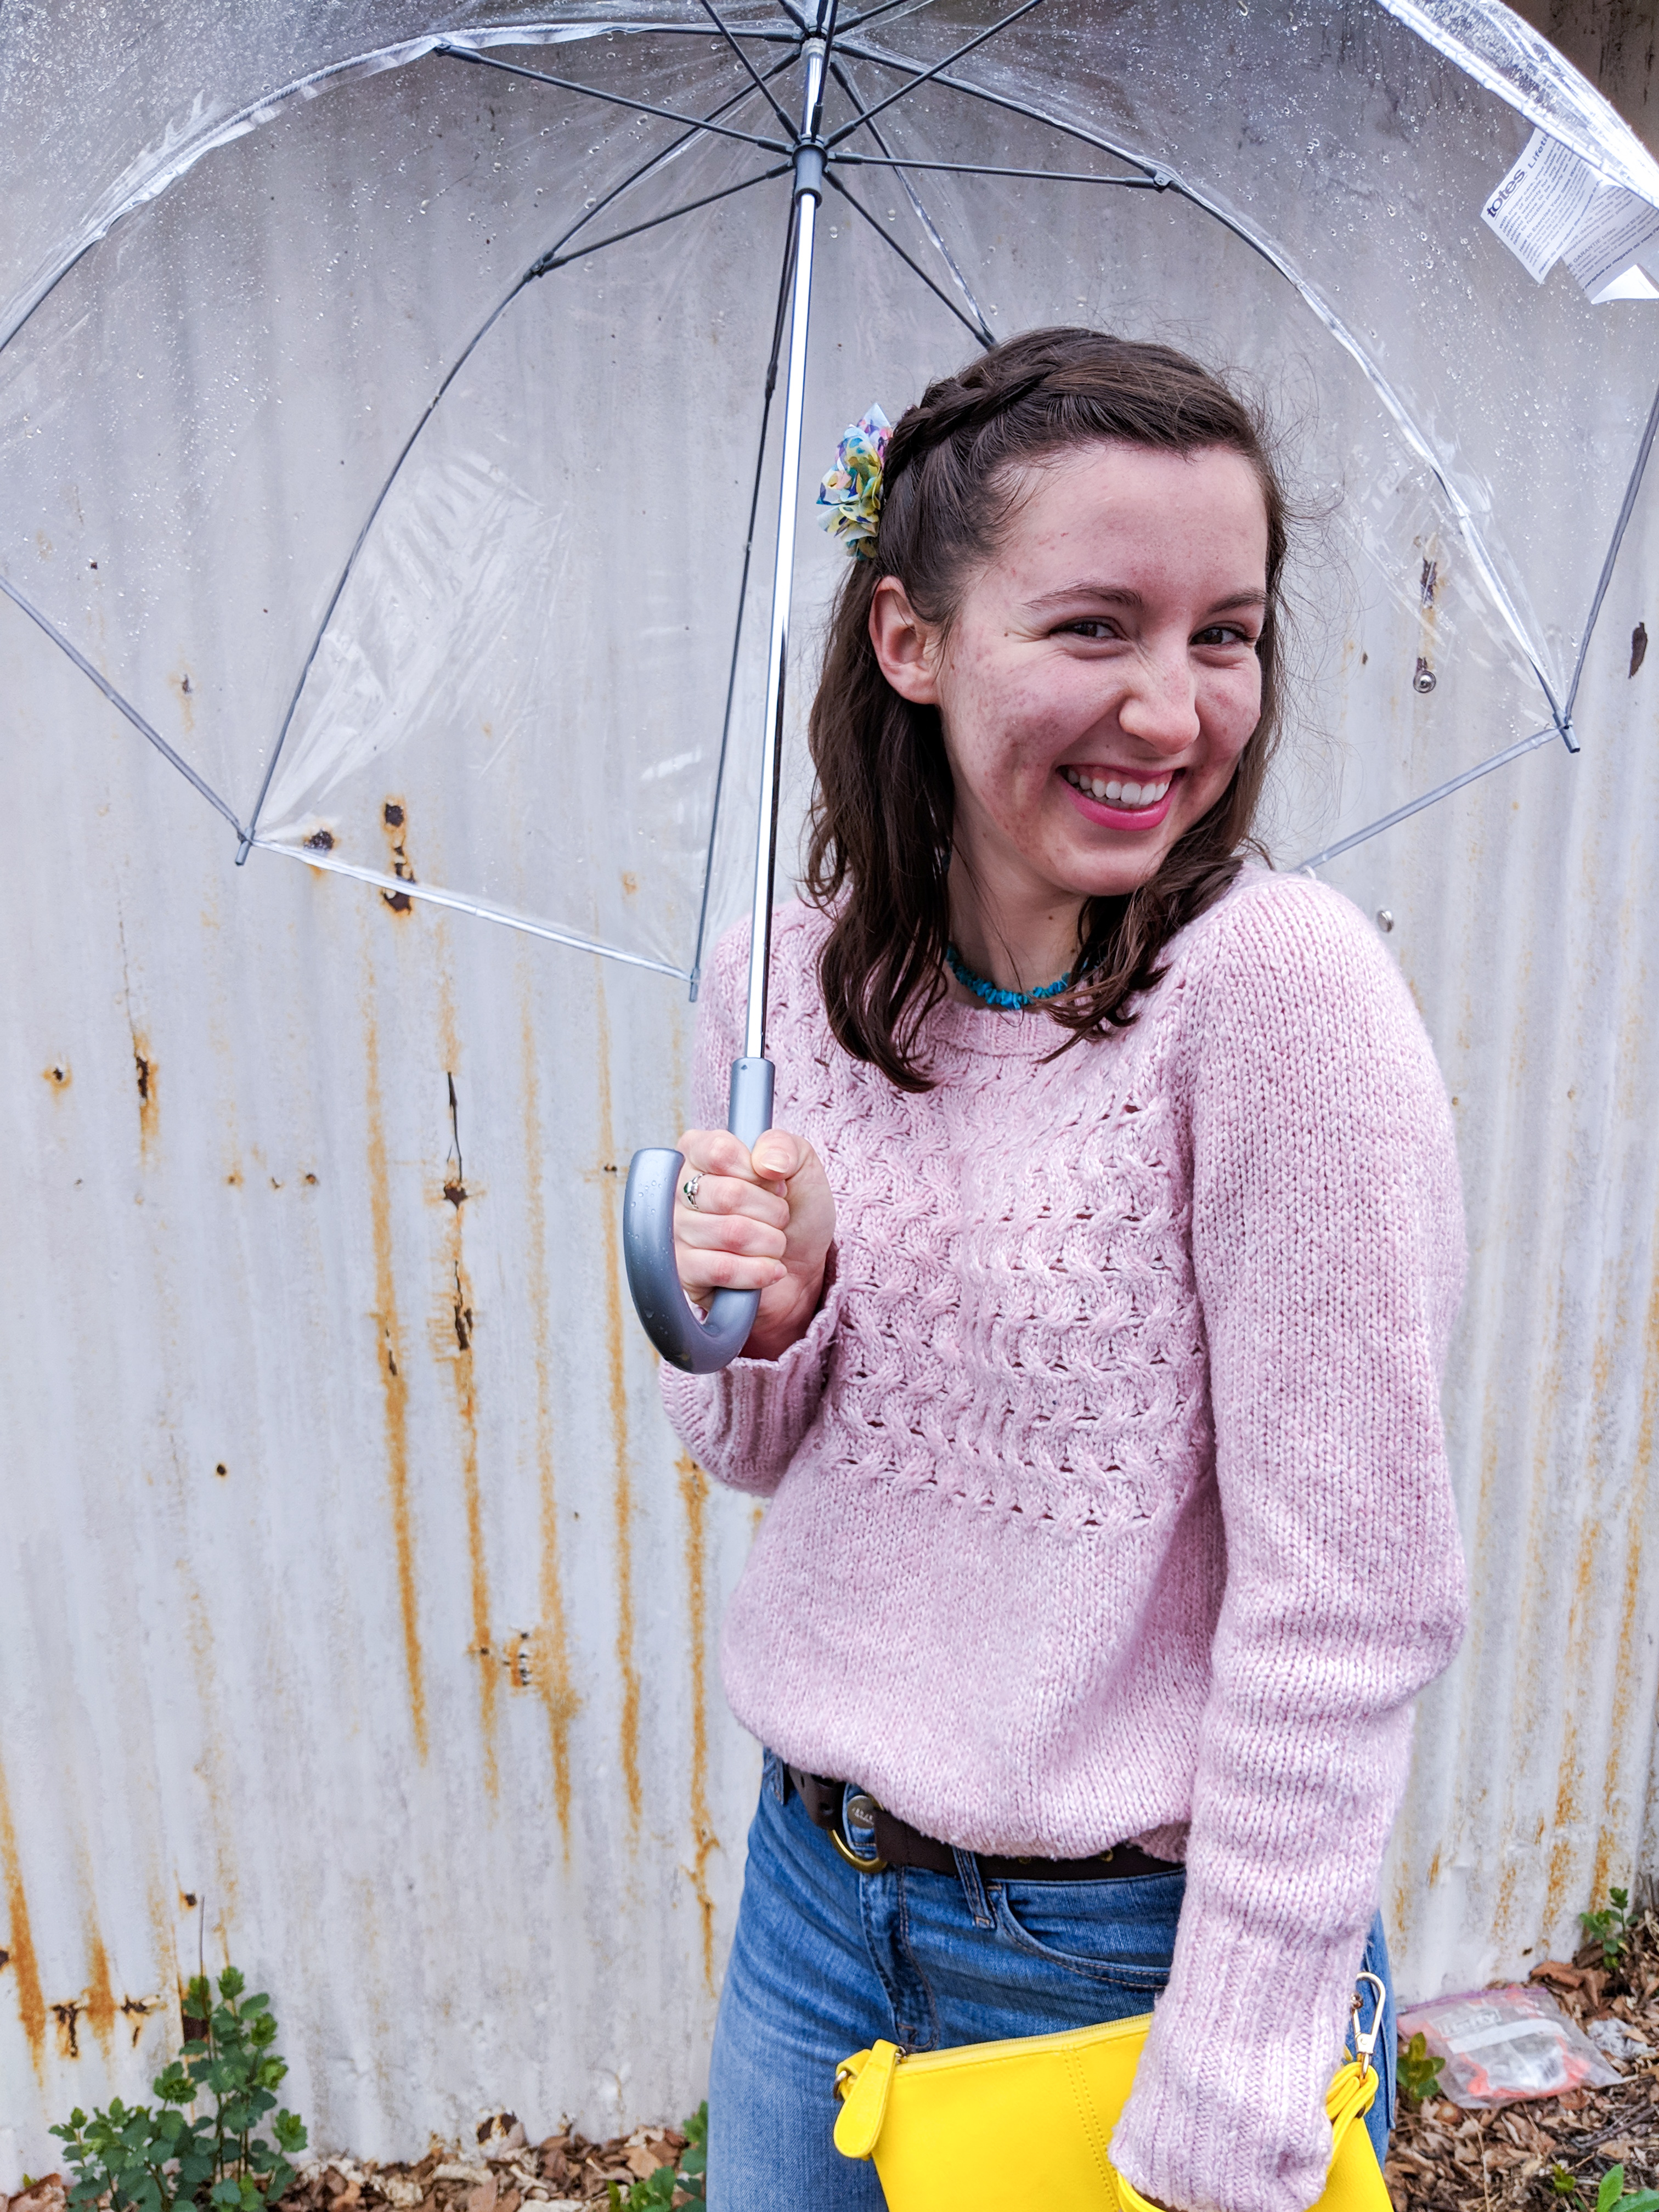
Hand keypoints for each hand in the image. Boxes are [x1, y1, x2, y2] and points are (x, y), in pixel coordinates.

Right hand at [673, 1126, 835, 1359]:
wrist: (802, 1266)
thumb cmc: (795, 1210)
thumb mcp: (801, 1166)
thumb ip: (784, 1146)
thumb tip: (765, 1161)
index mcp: (699, 1154)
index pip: (718, 1151)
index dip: (757, 1171)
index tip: (774, 1182)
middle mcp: (679, 1190)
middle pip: (728, 1194)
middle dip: (772, 1210)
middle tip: (780, 1217)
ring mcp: (678, 1232)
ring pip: (731, 1233)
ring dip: (770, 1241)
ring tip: (775, 1243)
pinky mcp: (685, 1272)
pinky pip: (724, 1269)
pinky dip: (759, 1270)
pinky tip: (770, 1268)